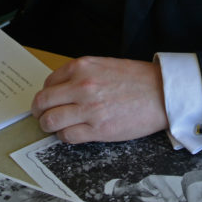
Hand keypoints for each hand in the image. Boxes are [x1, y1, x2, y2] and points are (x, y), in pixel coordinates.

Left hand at [31, 56, 167, 143]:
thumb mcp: (104, 65)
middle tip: (42, 116)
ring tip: (54, 127)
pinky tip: (71, 133)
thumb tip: (61, 88)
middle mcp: (81, 86)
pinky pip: (67, 136)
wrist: (162, 93)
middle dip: (39, 111)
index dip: (46, 94)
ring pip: (50, 121)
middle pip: (43, 102)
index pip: (48, 82)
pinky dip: (64, 136)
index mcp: (82, 67)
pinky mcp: (97, 129)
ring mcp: (88, 109)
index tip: (48, 100)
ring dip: (48, 126)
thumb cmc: (137, 79)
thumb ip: (81, 74)